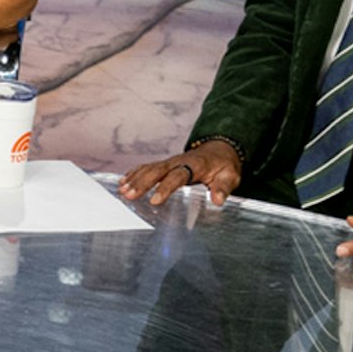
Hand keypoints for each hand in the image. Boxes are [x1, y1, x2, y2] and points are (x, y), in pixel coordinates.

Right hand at [120, 139, 242, 208]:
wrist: (220, 150)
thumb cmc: (224, 166)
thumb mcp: (230, 176)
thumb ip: (223, 187)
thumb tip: (217, 199)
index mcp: (195, 165)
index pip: (177, 177)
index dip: (165, 188)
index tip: (155, 200)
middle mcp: (179, 161)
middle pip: (157, 171)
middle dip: (141, 183)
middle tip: (129, 195)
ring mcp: (170, 162)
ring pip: (149, 168)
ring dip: (134, 179)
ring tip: (122, 191)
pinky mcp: (165, 164)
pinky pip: (147, 167)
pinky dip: (134, 173)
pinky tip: (123, 181)